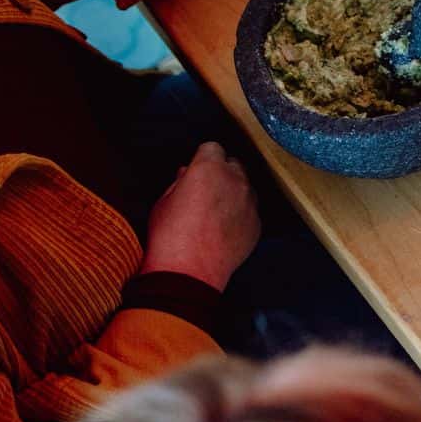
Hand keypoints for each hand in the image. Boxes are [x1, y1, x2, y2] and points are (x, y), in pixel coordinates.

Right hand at [142, 142, 261, 289]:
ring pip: (244, 187)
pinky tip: (224, 229)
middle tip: (205, 190)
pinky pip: (250, 210)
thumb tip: (186, 174)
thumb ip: (179, 182)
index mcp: (208, 168)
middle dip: (220, 172)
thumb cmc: (170, 237)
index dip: (202, 158)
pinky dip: (240, 214)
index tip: (196, 169)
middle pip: (232, 164)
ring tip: (214, 213)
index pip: (212, 148)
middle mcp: (235, 180)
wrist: (188, 273)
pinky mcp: (257, 223)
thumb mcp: (163, 202)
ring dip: (233, 192)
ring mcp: (249, 202)